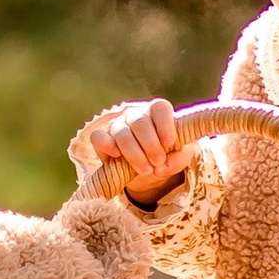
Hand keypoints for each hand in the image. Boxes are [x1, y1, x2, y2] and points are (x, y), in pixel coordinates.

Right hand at [70, 97, 193, 210]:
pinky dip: (107, 145)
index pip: (160, 108)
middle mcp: (135, 115)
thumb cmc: (166, 155)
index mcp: (156, 113)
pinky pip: (98, 137)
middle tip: (158, 161)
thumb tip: (164, 165)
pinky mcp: (101, 138)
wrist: (147, 169)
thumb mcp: (179, 156)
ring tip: (146, 170)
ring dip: (135, 154)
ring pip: (122, 134)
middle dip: (151, 145)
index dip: (165, 125)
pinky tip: (117, 156)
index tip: (169, 143)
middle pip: (141, 123)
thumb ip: (180, 157)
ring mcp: (117, 125)